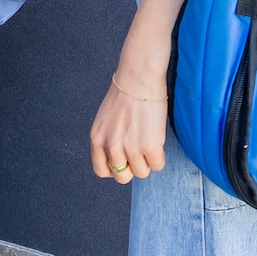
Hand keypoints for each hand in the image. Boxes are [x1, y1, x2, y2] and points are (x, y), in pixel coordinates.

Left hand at [89, 63, 167, 184]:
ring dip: (147, 161)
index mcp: (97, 139)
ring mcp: (130, 148)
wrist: (139, 78)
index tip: (123, 161)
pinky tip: (157, 141)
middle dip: (132, 168)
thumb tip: (118, 158)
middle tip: (138, 152)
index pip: (102, 171)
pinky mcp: (149, 147)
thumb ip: (107, 139)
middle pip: (122, 177)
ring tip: (148, 141)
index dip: (114, 168)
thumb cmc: (124, 94)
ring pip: (142, 173)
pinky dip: (159, 157)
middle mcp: (111, 146)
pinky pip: (157, 165)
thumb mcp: (105, 120)